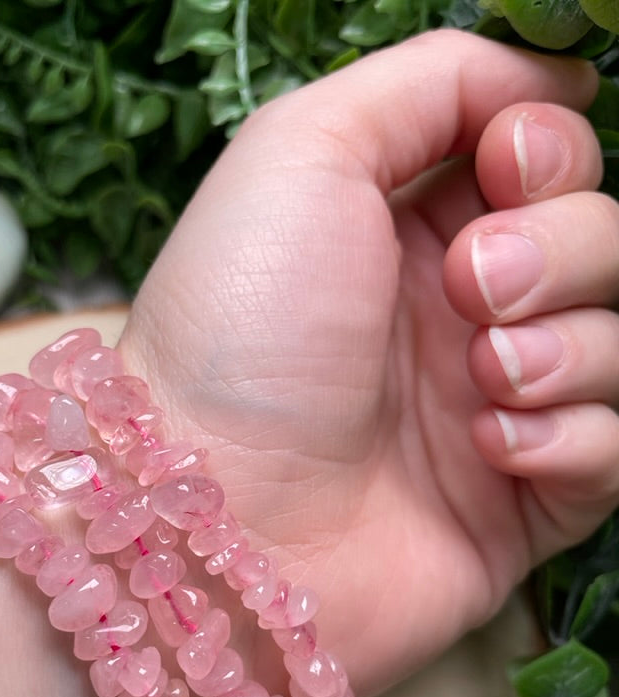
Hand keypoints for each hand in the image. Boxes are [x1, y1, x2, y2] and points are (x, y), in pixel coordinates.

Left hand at [120, 29, 617, 696]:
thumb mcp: (304, 150)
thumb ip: (432, 83)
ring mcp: (492, 412)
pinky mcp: (519, 507)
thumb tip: (552, 82)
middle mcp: (459, 316)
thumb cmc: (240, 329)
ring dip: (569, 347)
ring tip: (481, 375)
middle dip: (560, 248)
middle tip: (472, 289)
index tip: (506, 167)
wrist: (216, 515)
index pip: (546, 161)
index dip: (550, 151)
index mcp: (411, 228)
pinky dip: (571, 438)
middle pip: (600, 242)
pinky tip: (488, 449)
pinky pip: (614, 452)